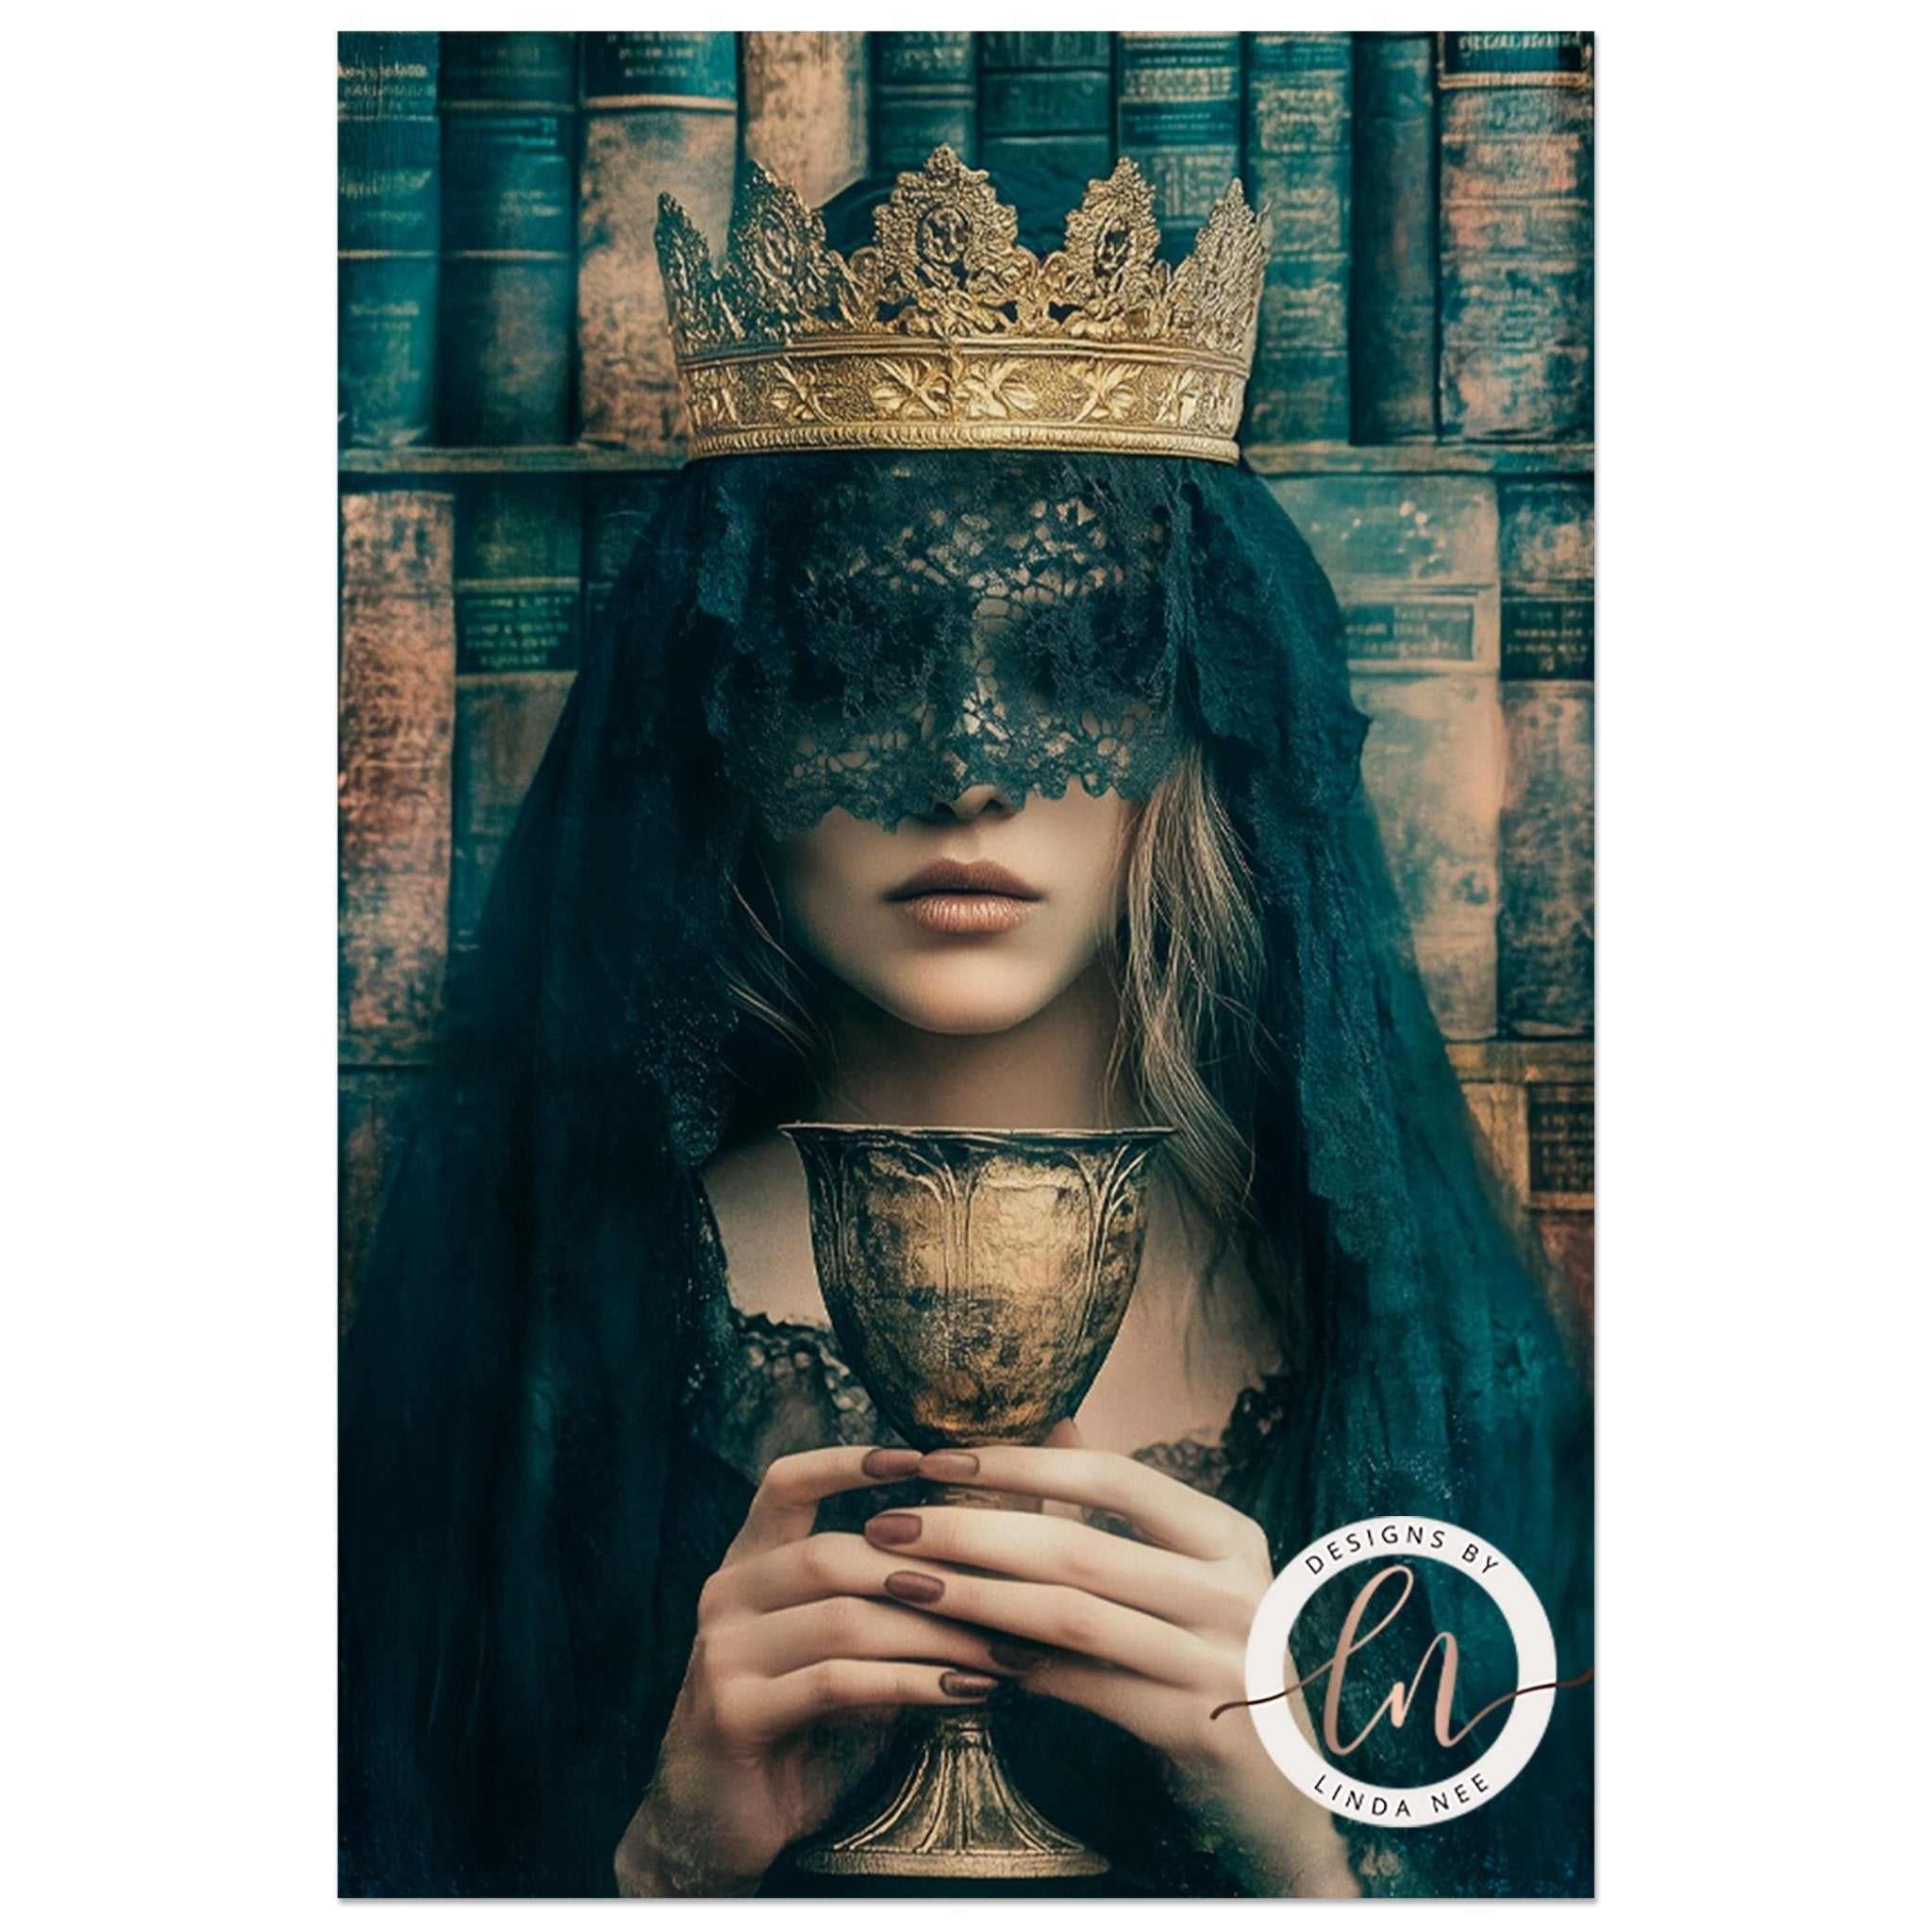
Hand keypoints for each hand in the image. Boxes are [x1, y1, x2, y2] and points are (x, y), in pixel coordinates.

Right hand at [614, 1443, 1041, 1895]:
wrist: (720, 1826)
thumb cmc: (804, 1728)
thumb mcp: (845, 1646)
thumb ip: (890, 1596)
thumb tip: (995, 1544)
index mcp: (748, 1563)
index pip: (786, 1483)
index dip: (849, 1461)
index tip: (926, 1455)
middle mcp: (726, 1594)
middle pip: (833, 1555)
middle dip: (930, 1571)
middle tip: (1012, 1590)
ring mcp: (722, 1652)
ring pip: (844, 1618)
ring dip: (935, 1633)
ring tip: (1003, 1651)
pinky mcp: (733, 1711)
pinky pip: (837, 1682)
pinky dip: (911, 1683)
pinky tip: (965, 1691)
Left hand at [855, 1421, 1359, 1897]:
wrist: (1287, 1791)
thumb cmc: (1215, 1662)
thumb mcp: (1191, 1574)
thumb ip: (1122, 1504)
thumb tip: (1058, 1421)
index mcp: (1229, 1535)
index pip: (1113, 1477)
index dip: (1018, 1463)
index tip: (932, 1459)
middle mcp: (1236, 1590)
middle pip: (1080, 1547)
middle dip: (971, 1531)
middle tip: (888, 1526)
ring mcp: (1226, 1663)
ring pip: (1074, 1618)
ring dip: (976, 1599)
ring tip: (904, 1585)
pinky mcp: (1202, 1732)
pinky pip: (1089, 1691)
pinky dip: (1020, 1670)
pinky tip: (961, 1657)